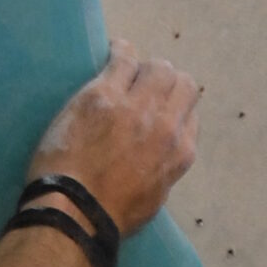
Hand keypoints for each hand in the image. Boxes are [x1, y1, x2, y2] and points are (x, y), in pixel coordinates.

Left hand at [28, 40, 198, 238]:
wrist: (76, 212)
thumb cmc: (112, 215)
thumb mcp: (155, 197)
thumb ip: (165, 167)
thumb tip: (160, 150)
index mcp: (181, 153)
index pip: (189, 113)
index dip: (174, 107)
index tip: (158, 108)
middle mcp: (167, 124)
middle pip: (180, 83)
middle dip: (164, 83)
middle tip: (143, 86)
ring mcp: (136, 106)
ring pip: (158, 67)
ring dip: (144, 68)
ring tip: (127, 69)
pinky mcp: (105, 93)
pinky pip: (124, 57)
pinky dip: (121, 51)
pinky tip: (113, 51)